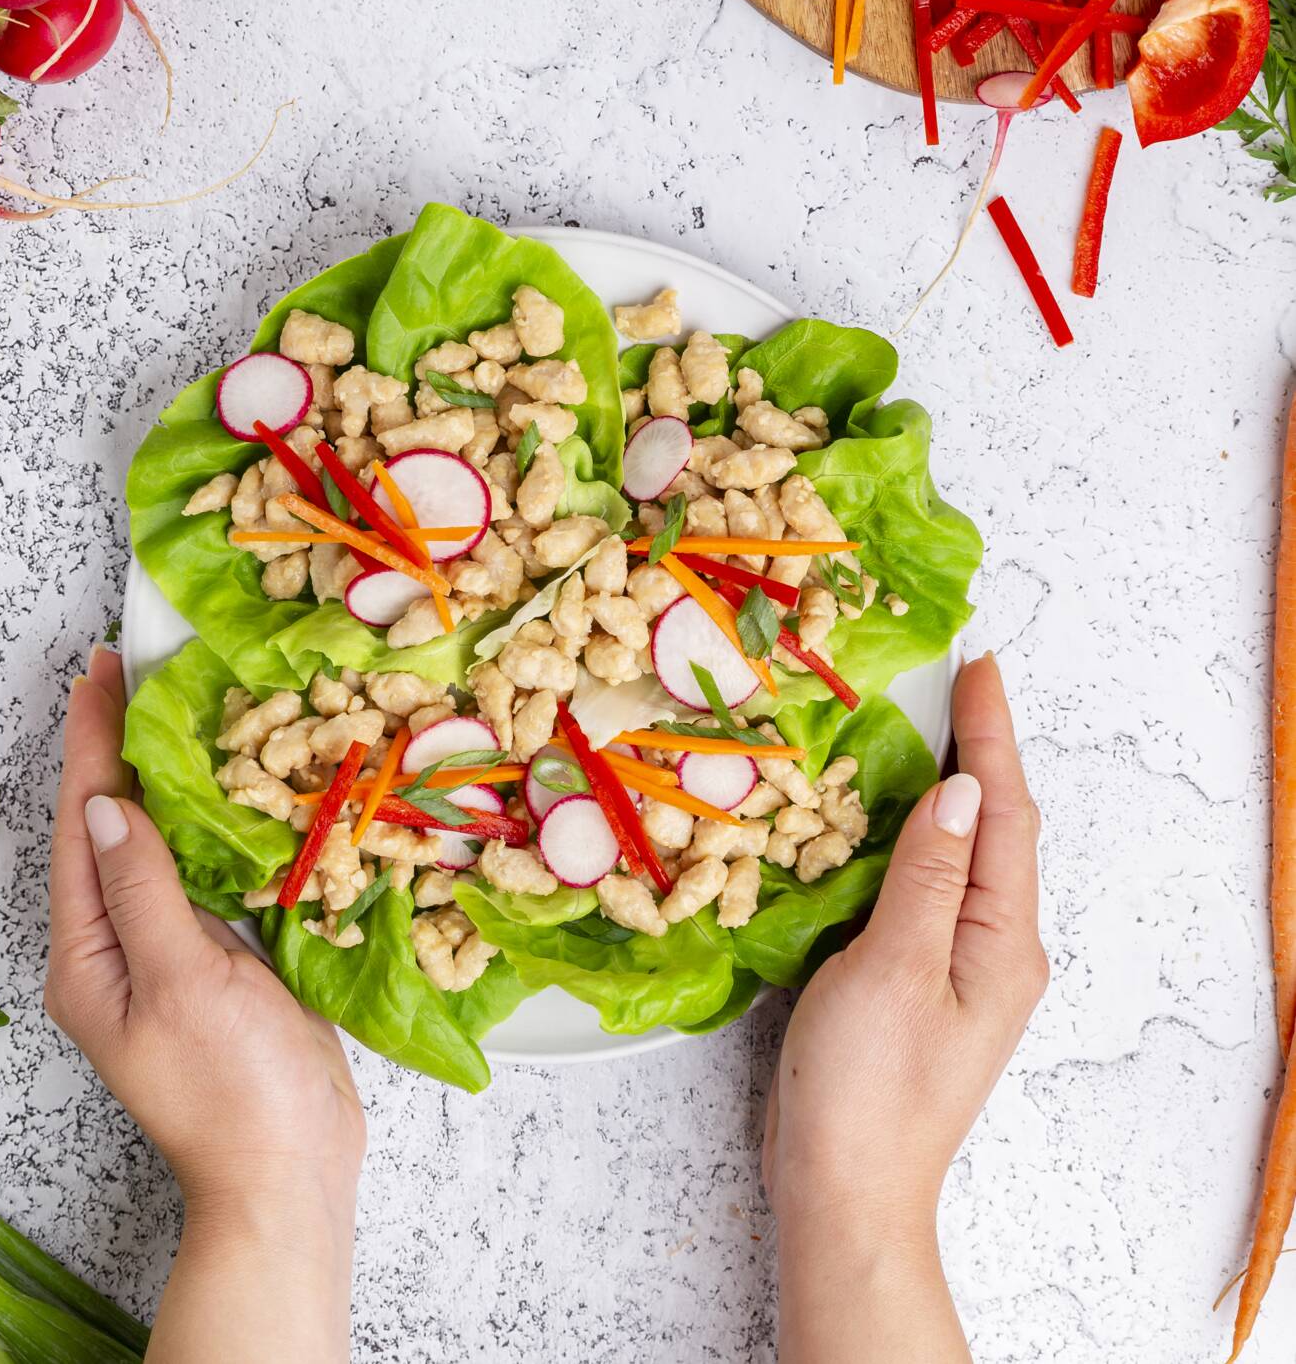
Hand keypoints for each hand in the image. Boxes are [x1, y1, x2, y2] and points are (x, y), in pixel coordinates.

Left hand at [47, 646, 363, 1362]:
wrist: (291, 1168)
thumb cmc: (233, 1087)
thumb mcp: (181, 980)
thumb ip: (142, 889)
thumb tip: (107, 802)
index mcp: (88, 954)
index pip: (82, 825)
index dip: (91, 743)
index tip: (101, 670)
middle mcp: (118, 946)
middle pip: (110, 829)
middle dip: (118, 749)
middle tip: (133, 670)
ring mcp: (170, 952)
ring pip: (159, 846)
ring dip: (166, 778)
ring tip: (177, 708)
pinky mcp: (218, 958)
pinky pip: (203, 874)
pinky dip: (213, 823)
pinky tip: (233, 787)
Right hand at [763, 652, 1046, 1362]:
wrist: (844, 1185)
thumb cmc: (868, 1087)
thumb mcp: (895, 969)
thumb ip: (929, 876)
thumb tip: (961, 790)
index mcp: (1002, 940)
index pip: (1005, 814)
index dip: (992, 736)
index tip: (977, 665)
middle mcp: (993, 946)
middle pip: (994, 828)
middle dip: (978, 751)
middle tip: (950, 682)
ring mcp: (955, 964)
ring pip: (958, 855)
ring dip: (944, 790)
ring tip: (917, 728)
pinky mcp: (913, 978)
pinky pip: (922, 886)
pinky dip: (907, 837)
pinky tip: (877, 817)